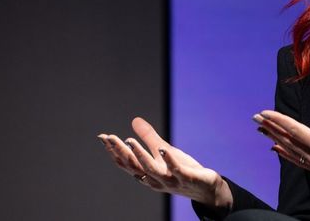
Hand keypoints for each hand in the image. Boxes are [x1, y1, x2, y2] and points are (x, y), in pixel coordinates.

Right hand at [98, 117, 232, 209]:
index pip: (127, 163)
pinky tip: (163, 149)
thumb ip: (149, 138)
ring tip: (130, 140)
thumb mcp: (164, 151)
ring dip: (140, 155)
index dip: (114, 151)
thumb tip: (134, 120)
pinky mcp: (186, 178)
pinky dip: (168, 160)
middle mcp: (155, 179)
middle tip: (109, 138)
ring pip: (151, 169)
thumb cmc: (183, 170)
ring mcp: (170, 180)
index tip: (103, 138)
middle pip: (134, 166)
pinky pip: (175, 169)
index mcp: (148, 173)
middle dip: (121, 152)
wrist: (206, 188)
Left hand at [255, 100, 309, 205]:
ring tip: (261, 130)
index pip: (295, 130)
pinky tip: (276, 149)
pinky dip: (284, 153)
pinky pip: (296, 160)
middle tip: (255, 118)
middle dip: (271, 127)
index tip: (265, 112)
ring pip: (289, 149)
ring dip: (274, 138)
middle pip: (287, 139)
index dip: (279, 120)